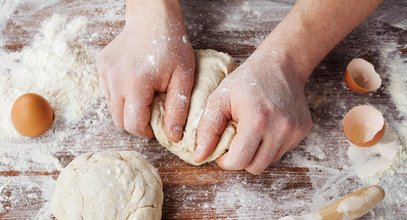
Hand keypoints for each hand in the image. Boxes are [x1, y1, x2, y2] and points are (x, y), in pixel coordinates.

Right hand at [96, 1, 193, 140]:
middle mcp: (114, 80)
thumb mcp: (183, 77)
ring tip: (144, 96)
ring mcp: (105, 72)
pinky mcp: (101, 66)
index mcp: (136, 84)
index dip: (146, 131)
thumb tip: (173, 137)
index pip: (133, 125)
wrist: (153, 18)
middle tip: (151, 113)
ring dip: (127, 110)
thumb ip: (178, 109)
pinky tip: (135, 83)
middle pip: (119, 121)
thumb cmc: (171, 46)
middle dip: (135, 123)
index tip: (157, 126)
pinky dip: (120, 96)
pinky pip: (108, 93)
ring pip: (111, 108)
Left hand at [195, 46, 311, 174]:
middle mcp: (280, 128)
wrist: (281, 64)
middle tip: (234, 140)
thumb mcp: (219, 98)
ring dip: (255, 153)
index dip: (225, 160)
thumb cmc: (246, 80)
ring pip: (268, 162)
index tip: (222, 148)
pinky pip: (280, 151)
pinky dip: (269, 145)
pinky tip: (265, 127)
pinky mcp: (302, 130)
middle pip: (255, 168)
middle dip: (241, 159)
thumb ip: (207, 129)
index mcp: (257, 119)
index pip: (239, 161)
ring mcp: (294, 130)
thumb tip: (199, 156)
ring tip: (250, 131)